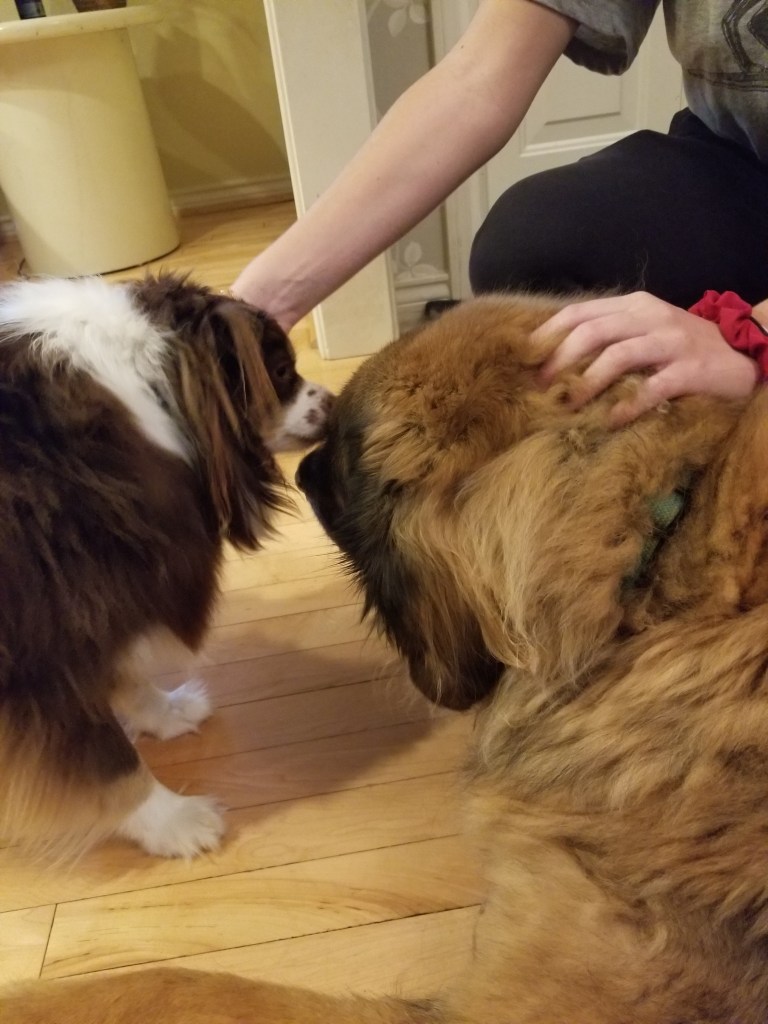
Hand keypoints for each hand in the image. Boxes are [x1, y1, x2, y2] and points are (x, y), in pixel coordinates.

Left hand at [535, 291, 759, 425]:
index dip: (548, 336)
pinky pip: (652, 387)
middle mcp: (650, 317)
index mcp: (633, 305)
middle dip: (559, 361)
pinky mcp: (691, 369)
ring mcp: (672, 341)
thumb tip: (556, 359)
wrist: (742, 355)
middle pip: (592, 332)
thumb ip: (609, 337)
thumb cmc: (682, 348)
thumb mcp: (644, 331)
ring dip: (587, 382)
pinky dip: (627, 404)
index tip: (525, 361)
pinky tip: (611, 419)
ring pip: (618, 355)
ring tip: (569, 404)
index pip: (580, 313)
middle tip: (541, 388)